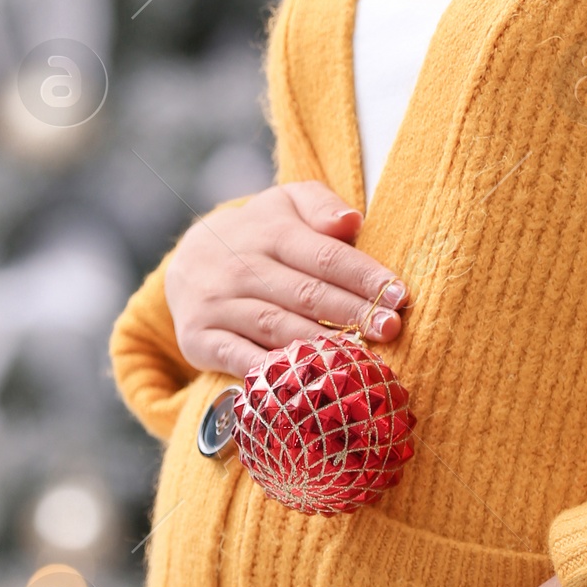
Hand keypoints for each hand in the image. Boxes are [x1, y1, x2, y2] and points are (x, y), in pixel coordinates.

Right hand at [164, 180, 408, 379]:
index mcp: (269, 230)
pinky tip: (304, 381)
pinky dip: (271, 371)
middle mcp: (240, 266)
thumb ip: (319, 205)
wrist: (186, 262)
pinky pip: (238, 358)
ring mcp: (217, 304)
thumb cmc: (258, 235)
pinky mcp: (198, 338)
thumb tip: (352, 221)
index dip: (364, 277)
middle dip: (352, 313)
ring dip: (321, 345)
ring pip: (276, 327)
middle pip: (306, 293)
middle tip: (391, 329)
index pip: (325, 256)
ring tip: (360, 357)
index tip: (400, 295)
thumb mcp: (285, 205)